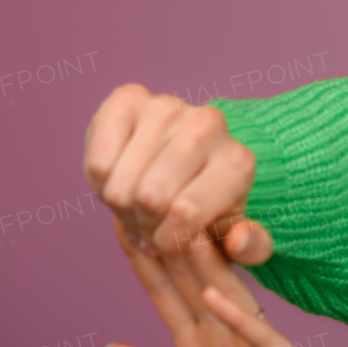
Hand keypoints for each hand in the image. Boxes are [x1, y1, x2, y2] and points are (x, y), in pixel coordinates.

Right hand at [83, 82, 271, 261]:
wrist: (185, 157)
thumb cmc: (207, 200)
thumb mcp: (232, 229)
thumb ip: (250, 247)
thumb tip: (240, 241)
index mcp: (238, 161)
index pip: (186, 213)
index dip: (167, 241)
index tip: (171, 242)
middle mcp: (209, 125)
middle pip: (149, 198)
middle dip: (144, 224)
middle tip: (150, 222)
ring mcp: (168, 107)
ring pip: (121, 184)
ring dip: (121, 206)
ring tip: (137, 202)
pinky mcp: (127, 99)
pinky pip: (97, 161)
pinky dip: (100, 183)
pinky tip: (121, 177)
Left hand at [104, 216, 347, 346]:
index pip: (169, 297)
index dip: (146, 265)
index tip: (121, 229)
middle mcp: (230, 338)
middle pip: (197, 285)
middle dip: (175, 248)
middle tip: (152, 205)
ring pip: (230, 298)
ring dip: (208, 267)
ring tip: (187, 230)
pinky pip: (258, 337)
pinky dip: (236, 317)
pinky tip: (215, 295)